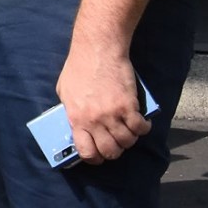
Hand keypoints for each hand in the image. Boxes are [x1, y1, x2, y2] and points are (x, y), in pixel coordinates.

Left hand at [56, 41, 150, 163]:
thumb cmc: (78, 67)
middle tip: (116, 143)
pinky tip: (141, 124)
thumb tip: (77, 125)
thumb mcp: (64, 91)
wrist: (98, 49)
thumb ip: (71, 111)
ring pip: (127, 142)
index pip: (86, 152)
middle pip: (110, 151)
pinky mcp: (129, 106)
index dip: (94, 158)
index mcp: (76, 119)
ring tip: (129, 132)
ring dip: (130, 140)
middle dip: (114, 151)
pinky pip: (140, 128)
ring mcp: (112, 114)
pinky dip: (143, 129)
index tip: (99, 155)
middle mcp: (94, 121)